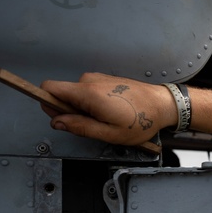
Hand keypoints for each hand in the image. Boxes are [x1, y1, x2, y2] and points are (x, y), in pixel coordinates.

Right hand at [39, 72, 175, 145]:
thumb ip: (79, 127)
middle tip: (92, 124)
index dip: (48, 104)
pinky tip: (110, 112)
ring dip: (83, 109)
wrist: (163, 105)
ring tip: (105, 119)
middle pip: (62, 94)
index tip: (58, 116)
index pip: (49, 88)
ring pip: (75, 95)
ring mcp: (98, 79)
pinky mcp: (105, 81)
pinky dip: (92, 104)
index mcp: (87, 92)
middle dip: (69, 111)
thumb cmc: (142, 120)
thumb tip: (57, 122)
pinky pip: (87, 92)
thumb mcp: (109, 133)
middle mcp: (90, 81)